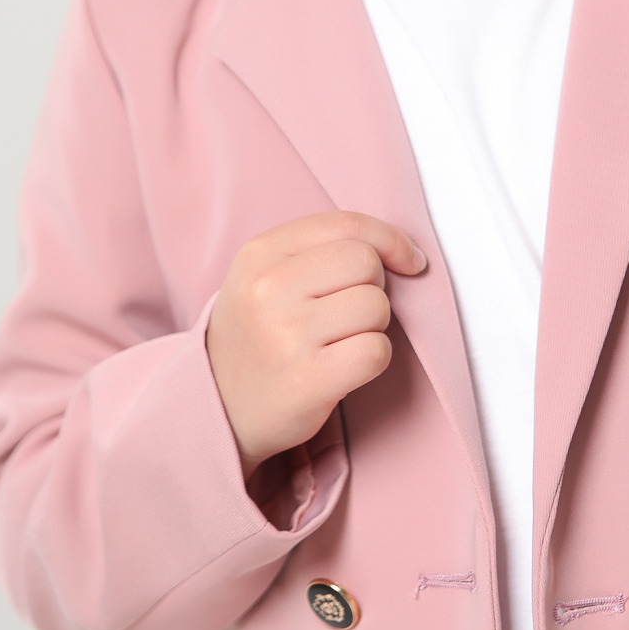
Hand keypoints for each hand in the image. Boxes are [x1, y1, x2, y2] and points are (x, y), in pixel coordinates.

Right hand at [205, 211, 425, 483]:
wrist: (220, 405)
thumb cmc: (258, 334)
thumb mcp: (266, 273)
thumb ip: (324, 249)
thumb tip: (405, 252)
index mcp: (260, 253)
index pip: (347, 224)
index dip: (390, 240)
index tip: (408, 261)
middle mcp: (269, 288)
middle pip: (367, 263)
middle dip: (373, 287)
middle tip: (347, 313)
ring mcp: (287, 334)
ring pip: (376, 307)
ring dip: (372, 326)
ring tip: (338, 341)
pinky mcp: (308, 379)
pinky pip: (376, 351)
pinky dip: (372, 359)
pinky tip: (344, 366)